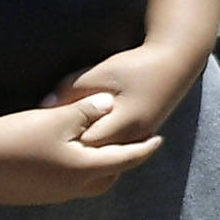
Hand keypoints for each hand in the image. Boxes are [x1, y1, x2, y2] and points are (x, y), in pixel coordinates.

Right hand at [0, 95, 163, 204]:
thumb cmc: (16, 137)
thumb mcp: (57, 118)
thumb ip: (87, 110)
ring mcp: (46, 196)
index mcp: (84, 170)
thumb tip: (108, 102)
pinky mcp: (26, 196)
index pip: (125, 159)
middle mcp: (69, 189)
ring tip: (97, 153)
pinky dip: (69, 174)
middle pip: (107, 178)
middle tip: (130, 148)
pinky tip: (59, 161)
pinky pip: (59, 186)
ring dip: (93, 170)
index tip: (158, 140)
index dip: (144, 148)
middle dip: (121, 164)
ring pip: (82, 185)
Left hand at [50, 38, 205, 148]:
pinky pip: (116, 151)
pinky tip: (82, 143)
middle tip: (47, 145)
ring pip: (107, 158)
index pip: (85, 145)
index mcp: (122, 123)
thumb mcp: (98, 73)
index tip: (43, 134)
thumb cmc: (135, 65)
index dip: (63, 141)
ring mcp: (140, 138)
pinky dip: (99, 149)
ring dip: (86, 154)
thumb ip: (70, 91)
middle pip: (96, 158)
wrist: (176, 62)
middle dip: (72, 152)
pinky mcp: (142, 135)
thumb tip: (46, 107)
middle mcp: (133, 137)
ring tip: (61, 148)